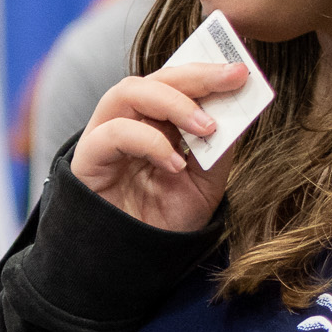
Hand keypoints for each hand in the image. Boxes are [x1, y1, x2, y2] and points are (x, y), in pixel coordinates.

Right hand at [71, 59, 248, 233]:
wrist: (137, 262)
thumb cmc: (167, 220)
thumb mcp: (207, 181)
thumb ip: (219, 145)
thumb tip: (237, 106)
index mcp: (157, 121)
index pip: (178, 82)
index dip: (208, 71)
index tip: (243, 70)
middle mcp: (130, 121)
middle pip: (156, 78)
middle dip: (197, 75)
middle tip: (233, 77)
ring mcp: (106, 136)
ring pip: (129, 91)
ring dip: (173, 102)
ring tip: (206, 127)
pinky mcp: (88, 158)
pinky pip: (114, 133)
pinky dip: (149, 142)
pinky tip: (174, 163)